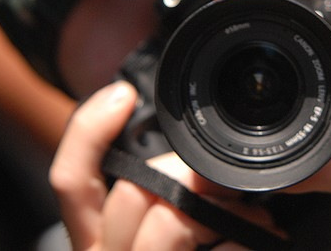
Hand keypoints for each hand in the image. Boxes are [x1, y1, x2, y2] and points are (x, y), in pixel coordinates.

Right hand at [49, 82, 275, 249]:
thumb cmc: (216, 250)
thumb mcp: (186, 224)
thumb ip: (167, 193)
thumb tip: (196, 155)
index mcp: (104, 241)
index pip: (72, 181)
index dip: (88, 133)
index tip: (123, 95)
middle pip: (129, 194)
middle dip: (187, 176)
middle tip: (232, 185)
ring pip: (165, 221)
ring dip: (221, 210)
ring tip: (258, 220)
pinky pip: (218, 248)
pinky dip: (236, 241)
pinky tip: (255, 242)